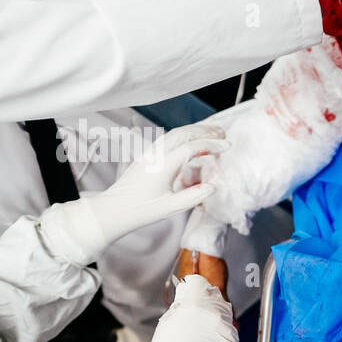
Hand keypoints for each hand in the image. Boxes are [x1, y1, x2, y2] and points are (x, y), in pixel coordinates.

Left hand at [40, 124, 224, 265]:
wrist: (114, 209)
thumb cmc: (141, 210)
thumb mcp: (170, 208)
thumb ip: (193, 197)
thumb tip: (213, 187)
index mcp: (163, 165)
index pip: (192, 148)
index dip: (212, 145)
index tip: (228, 146)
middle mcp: (156, 154)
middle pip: (184, 134)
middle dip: (205, 131)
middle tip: (223, 133)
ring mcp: (150, 153)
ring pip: (175, 133)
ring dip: (195, 130)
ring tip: (211, 132)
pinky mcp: (147, 155)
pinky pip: (168, 138)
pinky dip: (184, 134)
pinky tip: (191, 139)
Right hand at [136, 274, 237, 341]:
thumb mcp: (169, 319)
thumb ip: (182, 301)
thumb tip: (190, 290)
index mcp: (195, 305)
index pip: (200, 283)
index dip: (194, 287)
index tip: (191, 291)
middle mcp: (214, 313)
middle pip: (214, 294)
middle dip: (206, 299)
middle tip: (196, 312)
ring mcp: (226, 327)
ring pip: (225, 309)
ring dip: (215, 313)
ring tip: (202, 327)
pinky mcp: (232, 339)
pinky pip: (228, 327)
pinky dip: (220, 329)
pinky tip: (208, 338)